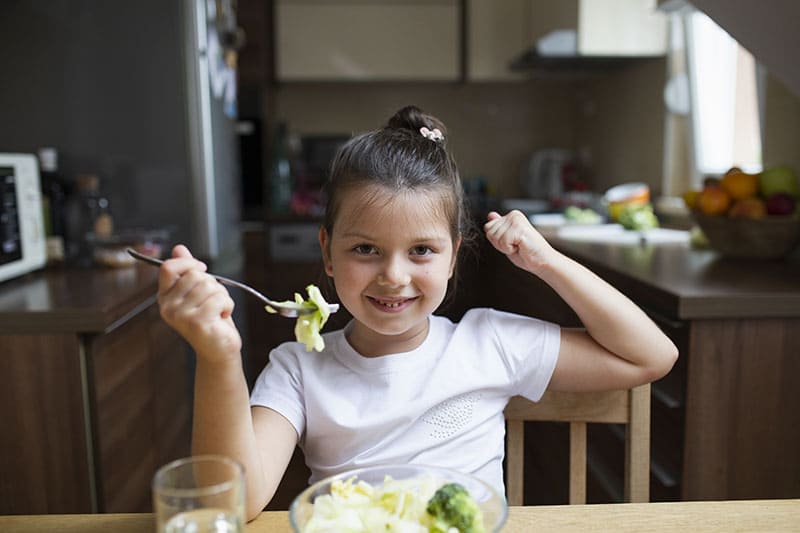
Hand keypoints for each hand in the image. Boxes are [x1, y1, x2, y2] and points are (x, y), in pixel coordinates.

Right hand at [157, 244, 241, 362]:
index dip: (188, 263)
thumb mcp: (197, 292)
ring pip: (210, 286)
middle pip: (195, 275)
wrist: (218, 350)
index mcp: (165, 297)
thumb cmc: (209, 320)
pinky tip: (221, 318)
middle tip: (212, 302)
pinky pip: (220, 299)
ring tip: (217, 311)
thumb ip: (186, 271)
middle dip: (212, 285)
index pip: (168, 268)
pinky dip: (227, 306)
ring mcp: (181, 316)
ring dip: (222, 297)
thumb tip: (179, 248)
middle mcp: (168, 307)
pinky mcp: (197, 323)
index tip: (202, 269)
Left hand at [483, 210, 555, 273]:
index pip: (488, 227)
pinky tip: (521, 247)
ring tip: (519, 246)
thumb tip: (490, 215)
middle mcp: (514, 215)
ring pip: (495, 238)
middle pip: (489, 233)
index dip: (496, 241)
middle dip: (499, 244)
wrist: (542, 261)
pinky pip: (502, 243)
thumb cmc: (527, 253)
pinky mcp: (519, 229)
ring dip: (505, 247)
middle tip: (516, 246)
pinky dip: (509, 249)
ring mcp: (516, 221)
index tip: (511, 243)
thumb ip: (499, 227)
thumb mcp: (508, 239)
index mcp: (511, 216)